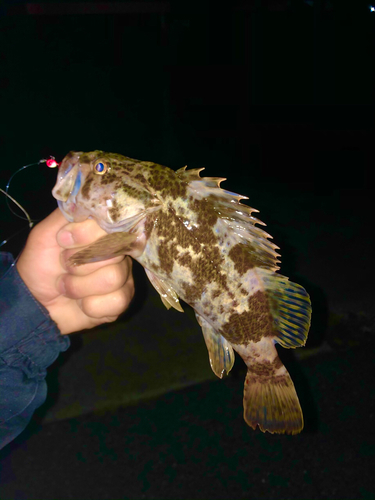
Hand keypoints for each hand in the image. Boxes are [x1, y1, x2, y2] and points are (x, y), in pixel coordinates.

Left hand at [16, 209, 133, 333]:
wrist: (35, 301)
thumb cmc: (41, 265)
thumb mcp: (45, 234)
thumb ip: (68, 215)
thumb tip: (90, 203)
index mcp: (102, 232)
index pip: (110, 225)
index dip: (85, 235)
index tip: (62, 241)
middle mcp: (119, 251)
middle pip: (114, 252)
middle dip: (78, 263)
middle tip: (64, 267)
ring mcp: (123, 276)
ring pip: (112, 278)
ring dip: (80, 286)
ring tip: (68, 288)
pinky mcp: (122, 301)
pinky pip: (116, 301)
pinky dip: (90, 305)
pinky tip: (82, 303)